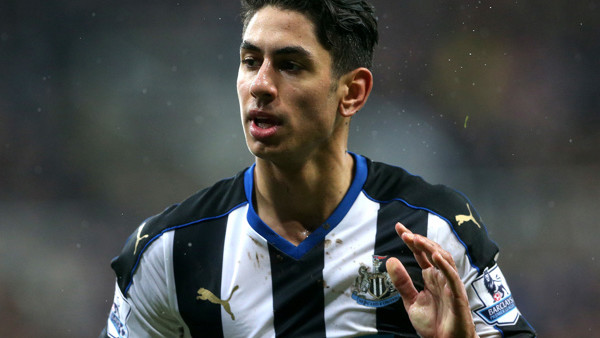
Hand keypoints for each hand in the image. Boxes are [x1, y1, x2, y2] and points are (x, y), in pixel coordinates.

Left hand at [385, 222, 477, 337]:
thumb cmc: (433, 323)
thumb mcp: (411, 301)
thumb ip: (402, 282)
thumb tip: (390, 261)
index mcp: (431, 276)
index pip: (421, 253)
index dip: (412, 240)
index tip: (399, 228)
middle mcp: (441, 276)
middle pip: (432, 251)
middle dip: (419, 240)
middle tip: (405, 233)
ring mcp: (450, 284)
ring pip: (444, 259)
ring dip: (430, 248)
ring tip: (417, 239)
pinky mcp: (458, 294)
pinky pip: (453, 277)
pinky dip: (445, 265)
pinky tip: (435, 257)